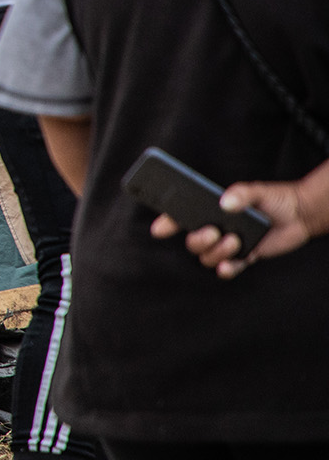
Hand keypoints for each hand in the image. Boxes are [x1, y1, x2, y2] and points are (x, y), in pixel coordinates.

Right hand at [151, 180, 318, 279]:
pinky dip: (227, 269)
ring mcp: (229, 245)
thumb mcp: (256, 190)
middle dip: (198, 241)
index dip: (167, 223)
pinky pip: (227, 269)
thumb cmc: (274, 198)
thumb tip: (225, 203)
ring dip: (218, 253)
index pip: (183, 217)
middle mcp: (216, 229)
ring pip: (208, 258)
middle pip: (192, 242)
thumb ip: (240, 193)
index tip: (159, 229)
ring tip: (236, 241)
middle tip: (214, 232)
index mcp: (212, 211)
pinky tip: (230, 266)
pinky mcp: (244, 257)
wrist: (300, 215)